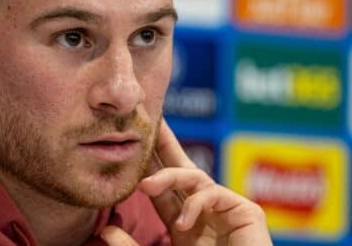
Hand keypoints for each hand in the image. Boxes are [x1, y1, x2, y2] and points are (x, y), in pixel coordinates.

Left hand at [101, 119, 271, 245]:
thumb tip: (104, 231)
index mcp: (184, 224)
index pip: (163, 187)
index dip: (147, 166)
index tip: (130, 144)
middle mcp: (204, 213)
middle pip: (181, 169)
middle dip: (165, 144)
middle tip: (150, 120)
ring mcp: (226, 211)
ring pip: (195, 176)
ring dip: (169, 176)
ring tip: (146, 185)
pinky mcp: (247, 213)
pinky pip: (214, 194)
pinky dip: (195, 204)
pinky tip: (183, 222)